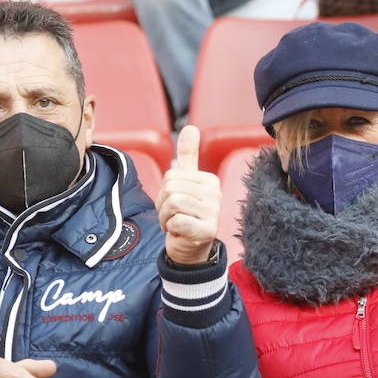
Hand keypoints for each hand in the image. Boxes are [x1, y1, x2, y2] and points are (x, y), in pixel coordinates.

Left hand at [158, 125, 221, 264]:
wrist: (191, 249)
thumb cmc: (186, 214)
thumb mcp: (186, 183)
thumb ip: (188, 156)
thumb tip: (191, 127)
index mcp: (209, 181)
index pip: (171, 175)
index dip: (164, 191)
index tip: (175, 204)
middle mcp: (215, 195)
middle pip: (170, 188)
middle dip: (163, 205)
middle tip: (173, 216)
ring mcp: (213, 213)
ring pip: (172, 203)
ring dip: (165, 217)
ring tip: (175, 224)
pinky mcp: (207, 231)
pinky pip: (176, 221)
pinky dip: (171, 228)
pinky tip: (180, 233)